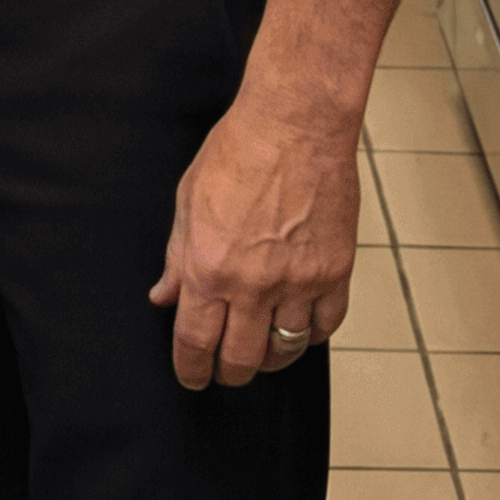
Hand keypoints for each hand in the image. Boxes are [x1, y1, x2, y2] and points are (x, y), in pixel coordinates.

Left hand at [153, 78, 360, 391]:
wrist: (297, 123)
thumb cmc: (239, 151)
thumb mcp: (188, 202)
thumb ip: (176, 258)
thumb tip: (164, 296)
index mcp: (209, 268)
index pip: (195, 343)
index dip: (191, 370)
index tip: (193, 376)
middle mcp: (253, 284)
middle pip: (241, 359)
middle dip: (229, 373)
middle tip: (227, 370)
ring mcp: (298, 280)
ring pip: (286, 350)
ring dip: (272, 358)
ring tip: (264, 350)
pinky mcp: (335, 270)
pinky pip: (326, 325)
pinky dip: (312, 334)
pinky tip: (301, 326)